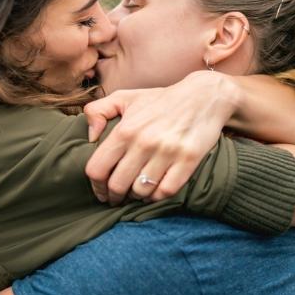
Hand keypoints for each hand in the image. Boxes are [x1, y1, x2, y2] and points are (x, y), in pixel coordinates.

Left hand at [84, 71, 241, 204]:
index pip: (97, 169)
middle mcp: (144, 142)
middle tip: (117, 198)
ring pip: (141, 191)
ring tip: (136, 193)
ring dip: (136, 197)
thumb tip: (90, 137)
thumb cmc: (160, 100)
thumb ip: (98, 111)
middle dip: (114, 196)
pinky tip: (154, 190)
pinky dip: (157, 196)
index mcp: (125, 129)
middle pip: (117, 185)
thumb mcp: (125, 97)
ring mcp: (167, 152)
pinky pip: (165, 192)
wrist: (204, 96)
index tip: (100, 191)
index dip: (95, 186)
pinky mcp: (188, 161)